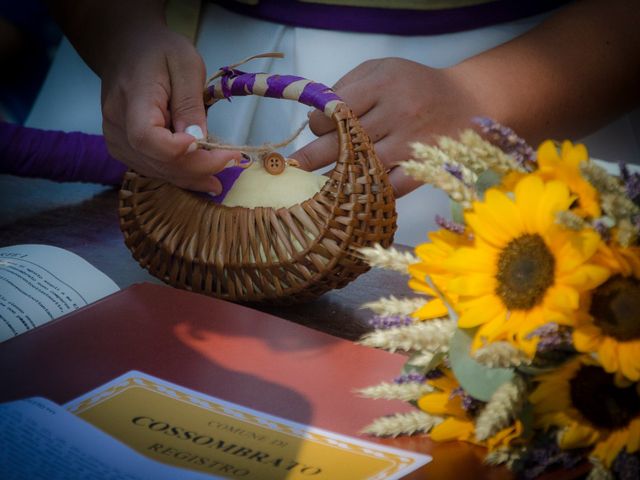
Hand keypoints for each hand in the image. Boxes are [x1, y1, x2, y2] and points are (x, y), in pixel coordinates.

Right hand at [100, 28, 237, 192]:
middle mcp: (117, 124)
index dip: (175, 149)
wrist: (126, 49)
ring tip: (221, 178)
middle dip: (197, 167)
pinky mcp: (124, 149)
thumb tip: (198, 140)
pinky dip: (180, 175)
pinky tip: (203, 178)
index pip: (146, 136)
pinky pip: (153, 169)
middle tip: (232, 162)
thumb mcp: (185, 65)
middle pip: (156, 160)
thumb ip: (190, 103)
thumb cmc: (158, 51)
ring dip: (191, 177)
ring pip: (157, 170)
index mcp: (133, 97)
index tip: (204, 143)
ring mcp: (117, 139)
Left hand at [292, 58, 484, 196]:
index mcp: (384, 84)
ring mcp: (412, 143)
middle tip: (292, 169)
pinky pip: (391, 188)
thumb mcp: (381, 69)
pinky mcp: (425, 167)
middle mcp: (398, 113)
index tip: (317, 129)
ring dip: (336, 180)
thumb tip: (315, 116)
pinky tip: (351, 198)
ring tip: (313, 190)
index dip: (319, 123)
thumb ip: (346, 86)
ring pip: (364, 167)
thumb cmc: (414, 84)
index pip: (337, 109)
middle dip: (313, 157)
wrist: (468, 101)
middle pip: (345, 141)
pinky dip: (369, 194)